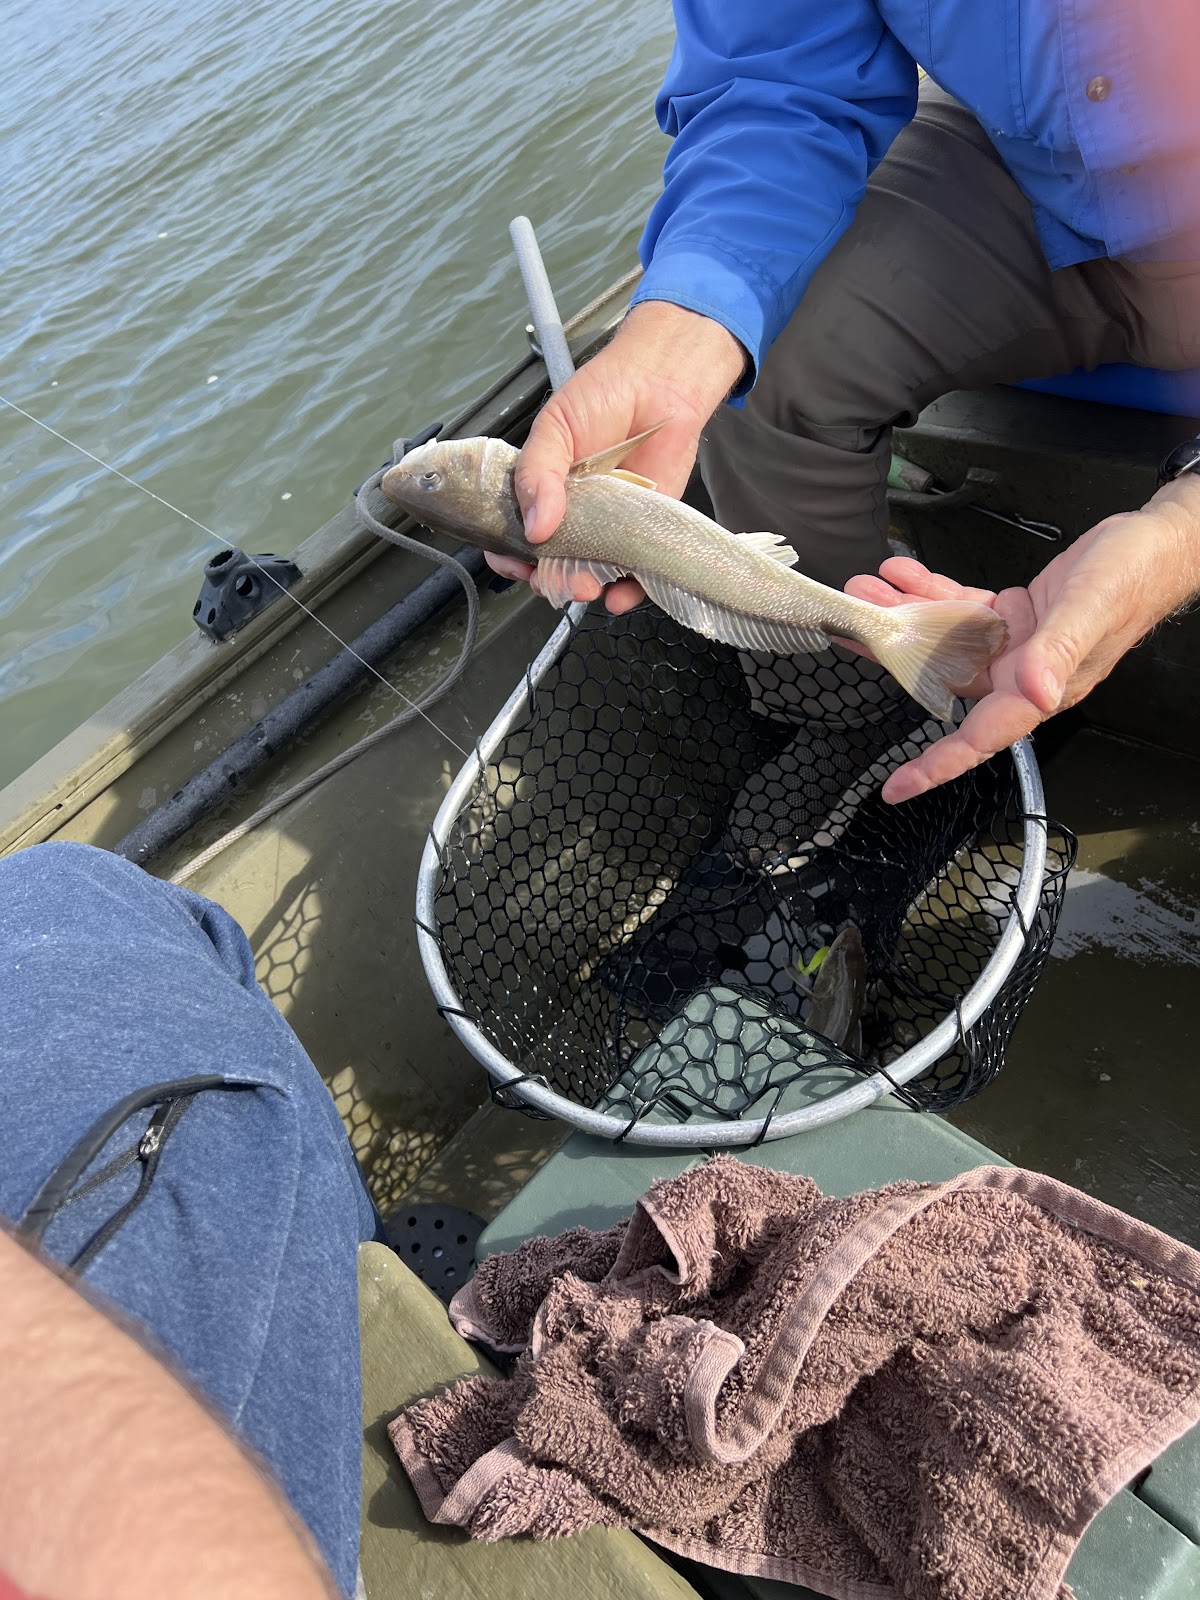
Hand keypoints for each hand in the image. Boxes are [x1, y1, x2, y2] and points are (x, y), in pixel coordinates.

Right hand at [486, 300, 745, 611]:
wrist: (662, 383)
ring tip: (587, 586)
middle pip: (550, 564)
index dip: (508, 556)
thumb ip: (537, 475)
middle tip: (555, 578)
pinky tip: (619, 596)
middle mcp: (571, 514)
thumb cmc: (604, 395)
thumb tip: (534, 527)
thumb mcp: (555, 428)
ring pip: (589, 574)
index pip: (512, 536)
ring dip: (584, 588)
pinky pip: (634, 574)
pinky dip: (627, 593)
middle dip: (549, 579)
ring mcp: (607, 526)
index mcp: (541, 491)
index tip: (514, 563)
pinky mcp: (644, 532)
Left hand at [844, 487, 1199, 802]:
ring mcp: (1015, 645)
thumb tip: (1032, 693)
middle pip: (944, 681)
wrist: (1155, 544)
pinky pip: (960, 609)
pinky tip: (903, 572)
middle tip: (851, 627)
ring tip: (868, 587)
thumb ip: (1057, 652)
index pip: (980, 738)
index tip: (896, 788)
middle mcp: (1021, 674)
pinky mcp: (1013, 616)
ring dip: (904, 615)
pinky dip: (930, 591)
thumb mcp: (1090, 610)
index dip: (937, 766)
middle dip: (894, 656)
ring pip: (944, 640)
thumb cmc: (1132, 577)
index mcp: (1039, 689)